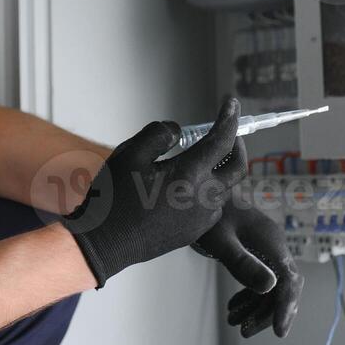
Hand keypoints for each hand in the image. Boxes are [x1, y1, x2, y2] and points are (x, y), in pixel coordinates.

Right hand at [61, 97, 245, 287]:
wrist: (106, 243)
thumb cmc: (114, 197)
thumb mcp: (130, 154)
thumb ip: (158, 135)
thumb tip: (178, 132)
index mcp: (190, 174)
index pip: (222, 139)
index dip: (230, 117)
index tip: (231, 102)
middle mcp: (204, 197)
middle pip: (237, 167)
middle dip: (238, 145)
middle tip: (229, 131)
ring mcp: (201, 218)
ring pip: (226, 189)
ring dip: (223, 170)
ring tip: (207, 158)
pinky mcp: (194, 233)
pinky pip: (213, 207)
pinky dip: (211, 191)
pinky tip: (192, 187)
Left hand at [192, 194, 302, 337]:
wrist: (200, 191)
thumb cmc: (208, 213)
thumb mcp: (221, 242)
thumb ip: (244, 264)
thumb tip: (271, 288)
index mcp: (271, 242)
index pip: (289, 281)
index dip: (286, 308)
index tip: (279, 333)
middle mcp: (274, 245)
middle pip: (282, 287)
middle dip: (266, 312)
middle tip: (244, 332)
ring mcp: (266, 247)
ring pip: (271, 285)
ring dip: (255, 307)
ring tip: (233, 322)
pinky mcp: (255, 249)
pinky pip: (260, 278)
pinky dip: (249, 295)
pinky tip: (232, 308)